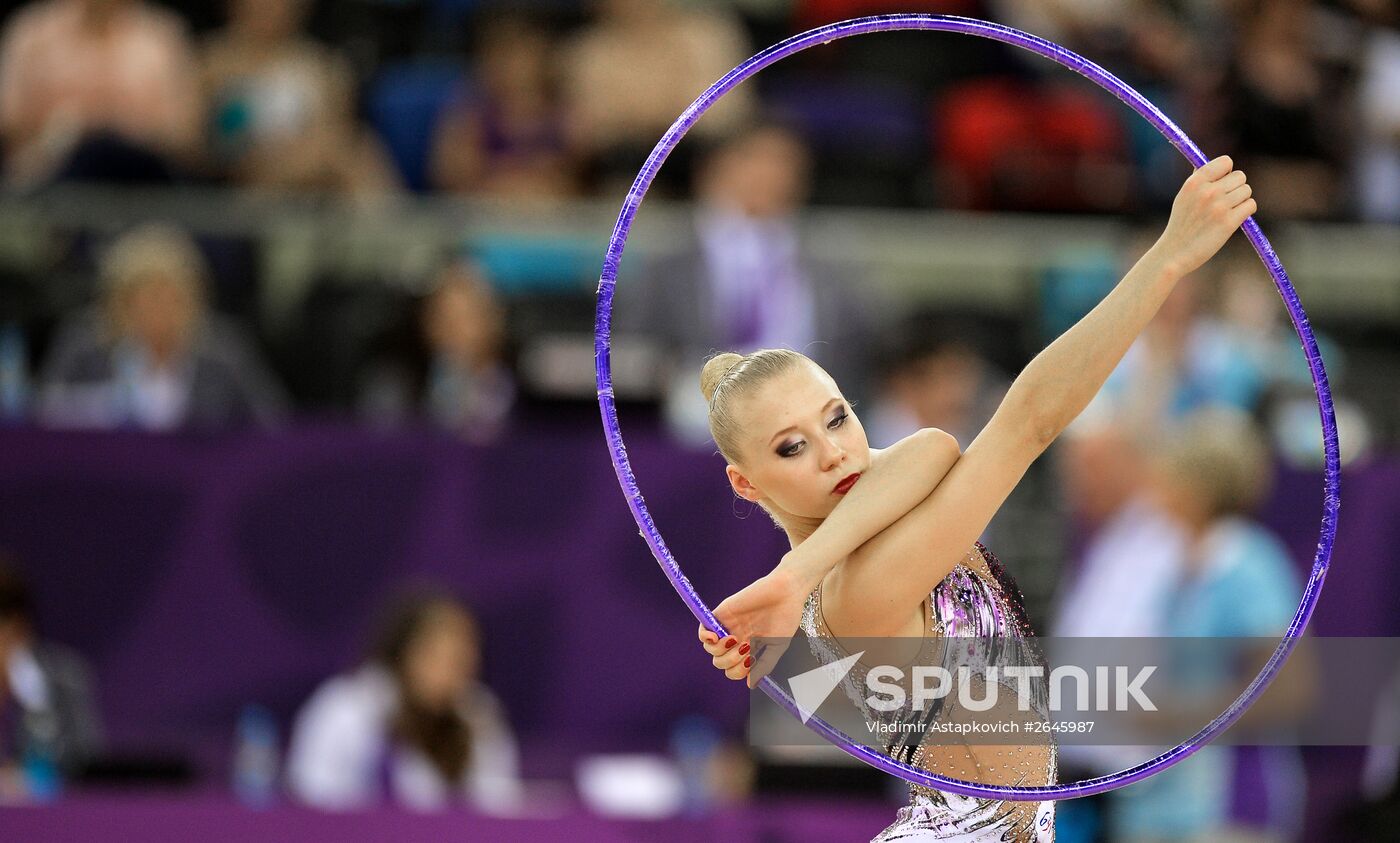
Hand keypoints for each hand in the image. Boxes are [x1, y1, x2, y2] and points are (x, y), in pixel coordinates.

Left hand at [697, 567, 808, 688]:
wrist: (786, 592)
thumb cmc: (786, 618)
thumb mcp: (777, 646)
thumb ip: (764, 665)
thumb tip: (750, 684)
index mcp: (749, 650)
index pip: (734, 670)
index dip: (739, 671)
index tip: (752, 660)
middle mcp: (737, 640)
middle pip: (720, 662)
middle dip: (730, 661)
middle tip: (745, 649)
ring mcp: (728, 627)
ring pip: (711, 649)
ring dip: (720, 651)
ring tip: (735, 640)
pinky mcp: (721, 614)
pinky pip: (703, 631)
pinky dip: (705, 638)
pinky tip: (715, 637)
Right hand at [1155, 154, 1255, 277]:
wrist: (1174, 253)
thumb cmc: (1181, 225)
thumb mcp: (1183, 197)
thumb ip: (1200, 179)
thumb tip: (1220, 166)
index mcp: (1195, 182)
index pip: (1226, 162)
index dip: (1227, 172)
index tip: (1222, 183)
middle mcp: (1208, 191)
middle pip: (1240, 176)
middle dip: (1235, 187)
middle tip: (1225, 202)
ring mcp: (1219, 206)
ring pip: (1247, 191)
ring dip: (1241, 201)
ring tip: (1226, 212)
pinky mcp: (1229, 222)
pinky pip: (1250, 206)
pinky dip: (1246, 212)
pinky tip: (1233, 219)